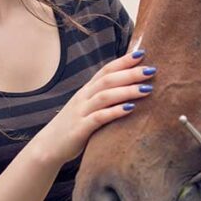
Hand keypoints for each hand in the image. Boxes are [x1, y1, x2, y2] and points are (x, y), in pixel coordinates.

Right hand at [32, 49, 154, 163]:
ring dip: (127, 91)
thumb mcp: (87, 107)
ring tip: (147, 89)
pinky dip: (115, 111)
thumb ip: (103, 98)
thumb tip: (128, 90)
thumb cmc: (74, 126)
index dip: (123, 61)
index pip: (106, 70)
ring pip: (105, 96)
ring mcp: (81, 112)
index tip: (142, 53)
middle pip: (108, 80)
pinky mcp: (80, 129)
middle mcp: (83, 97)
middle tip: (152, 70)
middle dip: (130, 74)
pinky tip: (130, 108)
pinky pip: (99, 117)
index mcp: (86, 90)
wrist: (48, 146)